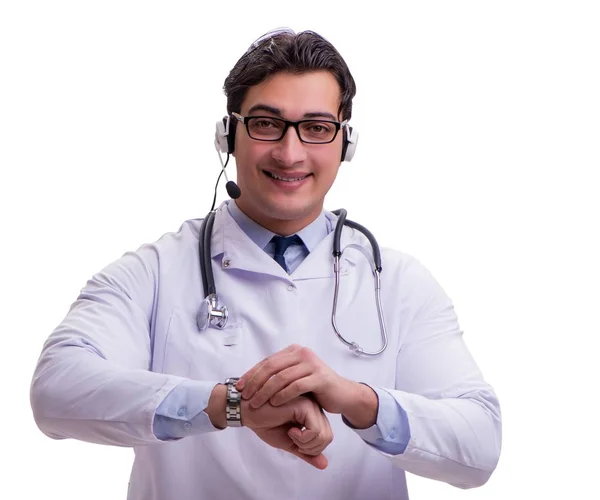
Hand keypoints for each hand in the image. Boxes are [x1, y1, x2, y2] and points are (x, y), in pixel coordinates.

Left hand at [236, 344, 354, 414]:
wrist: (341, 394)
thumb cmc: (315, 388)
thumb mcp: (295, 376)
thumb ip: (279, 374)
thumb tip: (251, 379)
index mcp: (294, 351)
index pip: (267, 361)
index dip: (251, 374)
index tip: (239, 387)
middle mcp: (302, 353)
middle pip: (272, 367)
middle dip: (255, 383)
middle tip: (246, 396)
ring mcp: (312, 364)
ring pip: (282, 377)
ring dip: (266, 391)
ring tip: (257, 403)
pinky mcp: (320, 377)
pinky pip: (296, 386)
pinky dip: (283, 395)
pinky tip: (274, 403)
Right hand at [241, 395, 332, 469]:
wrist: (250, 412)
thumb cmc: (267, 424)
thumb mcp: (289, 443)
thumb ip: (306, 452)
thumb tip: (324, 465)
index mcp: (312, 415)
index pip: (327, 437)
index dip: (311, 448)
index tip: (295, 442)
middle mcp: (315, 408)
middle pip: (327, 437)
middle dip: (309, 448)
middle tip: (293, 440)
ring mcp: (311, 405)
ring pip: (324, 435)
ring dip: (305, 443)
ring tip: (291, 434)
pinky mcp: (305, 406)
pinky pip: (315, 430)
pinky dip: (303, 438)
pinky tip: (290, 430)